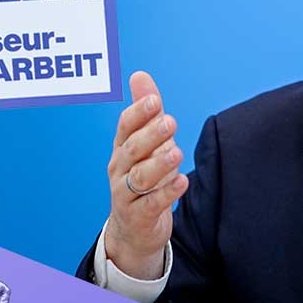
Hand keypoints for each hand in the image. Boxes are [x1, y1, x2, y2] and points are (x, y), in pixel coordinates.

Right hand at [104, 71, 189, 278]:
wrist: (134, 227)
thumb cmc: (142, 176)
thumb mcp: (145, 144)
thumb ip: (146, 112)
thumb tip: (140, 75)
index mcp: (123, 148)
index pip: (125, 127)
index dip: (138, 114)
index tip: (154, 101)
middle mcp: (120, 169)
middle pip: (132, 150)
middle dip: (150, 135)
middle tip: (169, 122)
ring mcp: (126, 194)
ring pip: (140, 177)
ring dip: (159, 163)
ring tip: (177, 152)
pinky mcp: (138, 216)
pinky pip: (151, 204)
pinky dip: (166, 193)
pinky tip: (181, 182)